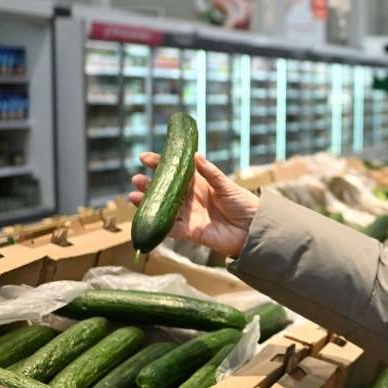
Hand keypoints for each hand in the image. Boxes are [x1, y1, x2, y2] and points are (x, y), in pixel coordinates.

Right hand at [129, 152, 258, 258]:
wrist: (254, 229)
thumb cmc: (244, 204)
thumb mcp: (227, 186)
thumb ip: (211, 173)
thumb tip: (195, 155)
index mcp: (199, 184)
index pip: (175, 172)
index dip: (160, 164)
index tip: (144, 158)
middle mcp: (191, 199)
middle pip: (165, 191)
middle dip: (149, 184)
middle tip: (136, 178)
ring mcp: (189, 216)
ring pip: (163, 209)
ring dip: (148, 203)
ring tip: (133, 195)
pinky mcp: (191, 232)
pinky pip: (171, 229)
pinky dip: (159, 224)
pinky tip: (145, 217)